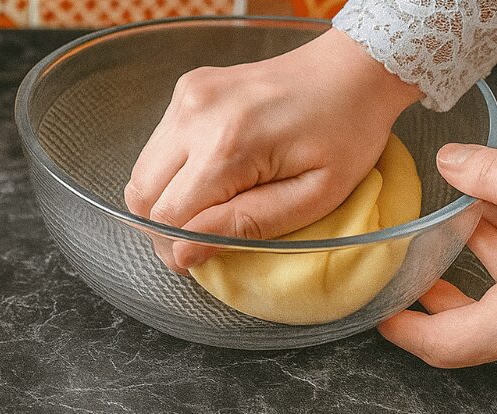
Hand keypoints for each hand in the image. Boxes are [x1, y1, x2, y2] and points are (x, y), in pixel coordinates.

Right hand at [124, 27, 419, 270]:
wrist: (353, 70)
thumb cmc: (345, 134)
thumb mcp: (312, 197)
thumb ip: (245, 226)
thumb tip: (184, 253)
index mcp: (228, 145)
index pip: (168, 217)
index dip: (176, 251)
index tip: (200, 261)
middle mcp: (197, 115)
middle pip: (143, 196)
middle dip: (165, 230)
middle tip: (200, 241)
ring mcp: (189, 97)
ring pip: (143, 174)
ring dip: (165, 202)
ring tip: (206, 209)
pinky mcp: (188, 91)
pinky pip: (156, 150)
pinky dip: (172, 174)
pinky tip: (209, 176)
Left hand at [377, 144, 496, 366]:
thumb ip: (493, 179)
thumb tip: (450, 159)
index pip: (442, 345)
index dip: (405, 331)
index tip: (380, 316)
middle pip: (464, 323)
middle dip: (433, 290)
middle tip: (402, 272)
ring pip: (495, 290)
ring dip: (474, 251)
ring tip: (450, 222)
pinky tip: (490, 210)